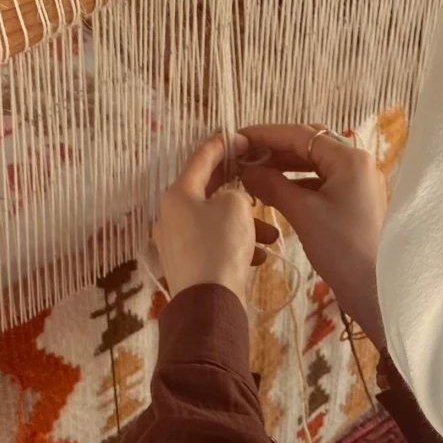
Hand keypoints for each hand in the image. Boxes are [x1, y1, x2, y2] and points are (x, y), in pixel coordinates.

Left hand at [152, 133, 276, 300]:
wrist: (209, 304)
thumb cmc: (220, 247)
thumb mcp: (236, 207)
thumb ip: (235, 193)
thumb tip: (231, 202)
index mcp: (178, 194)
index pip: (201, 158)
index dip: (223, 144)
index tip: (242, 138)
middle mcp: (171, 216)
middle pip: (208, 192)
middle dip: (240, 192)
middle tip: (260, 184)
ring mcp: (176, 243)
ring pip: (216, 222)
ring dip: (246, 225)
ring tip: (272, 235)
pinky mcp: (188, 266)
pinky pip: (215, 245)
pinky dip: (237, 246)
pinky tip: (259, 256)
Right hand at [237, 123, 388, 351]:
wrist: (375, 289)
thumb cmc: (342, 249)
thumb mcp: (303, 213)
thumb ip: (272, 186)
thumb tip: (246, 171)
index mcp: (350, 159)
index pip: (302, 135)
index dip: (267, 135)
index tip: (239, 138)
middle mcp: (358, 164)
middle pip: (310, 146)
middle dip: (276, 150)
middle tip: (244, 156)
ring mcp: (359, 183)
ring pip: (315, 165)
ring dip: (286, 167)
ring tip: (255, 174)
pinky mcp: (356, 202)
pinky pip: (322, 183)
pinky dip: (298, 184)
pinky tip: (276, 192)